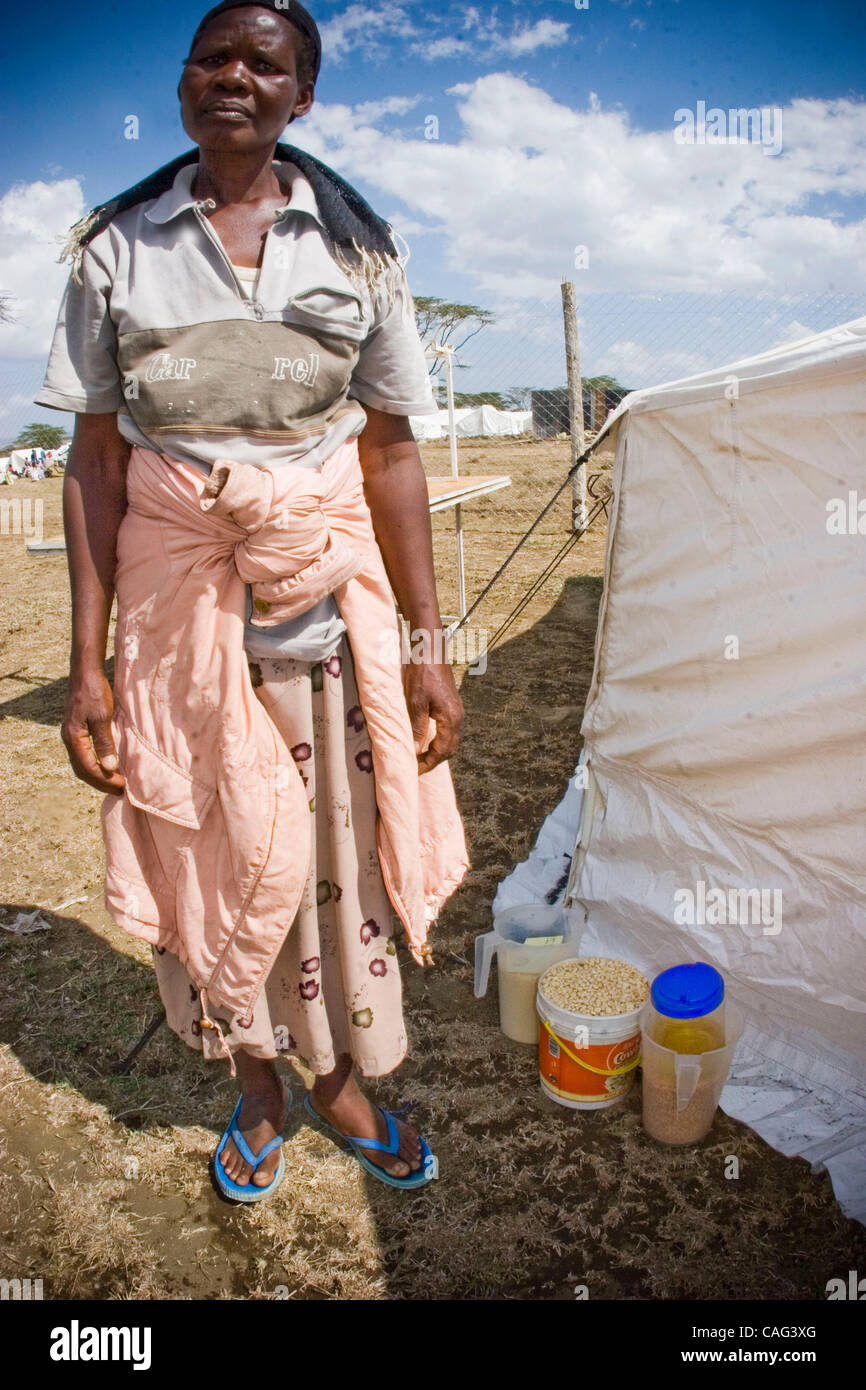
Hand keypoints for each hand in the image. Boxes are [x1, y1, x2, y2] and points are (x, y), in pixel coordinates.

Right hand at [62, 666, 125, 795]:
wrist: (85, 672)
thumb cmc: (95, 691)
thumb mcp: (103, 716)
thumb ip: (104, 742)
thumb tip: (109, 767)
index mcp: (73, 738)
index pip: (88, 768)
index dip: (105, 780)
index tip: (122, 786)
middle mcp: (69, 739)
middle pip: (82, 770)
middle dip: (100, 782)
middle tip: (120, 789)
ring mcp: (71, 735)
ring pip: (81, 764)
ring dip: (97, 775)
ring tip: (114, 781)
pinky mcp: (76, 730)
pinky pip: (83, 755)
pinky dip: (94, 764)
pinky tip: (106, 765)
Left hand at [403, 656, 463, 774]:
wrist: (431, 651)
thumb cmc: (422, 675)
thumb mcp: (415, 703)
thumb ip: (417, 728)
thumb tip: (416, 750)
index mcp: (451, 719)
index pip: (442, 751)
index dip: (428, 764)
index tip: (415, 770)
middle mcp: (458, 718)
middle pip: (450, 749)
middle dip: (434, 761)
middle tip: (416, 767)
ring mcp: (457, 712)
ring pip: (450, 741)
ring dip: (436, 752)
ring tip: (419, 757)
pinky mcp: (452, 707)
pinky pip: (448, 731)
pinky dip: (438, 741)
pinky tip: (425, 741)